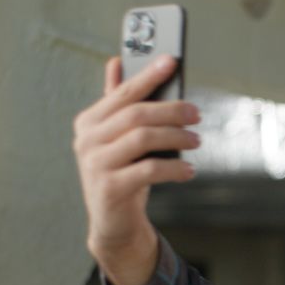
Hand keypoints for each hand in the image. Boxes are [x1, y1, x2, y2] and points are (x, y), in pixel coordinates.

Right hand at [72, 55, 200, 284]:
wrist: (113, 223)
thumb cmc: (121, 173)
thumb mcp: (118, 138)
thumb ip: (116, 102)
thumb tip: (115, 62)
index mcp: (89, 122)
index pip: (122, 93)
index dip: (148, 75)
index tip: (172, 61)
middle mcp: (87, 140)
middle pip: (136, 114)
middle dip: (171, 110)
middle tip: (197, 114)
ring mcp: (95, 165)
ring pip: (143, 139)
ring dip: (176, 137)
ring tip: (197, 140)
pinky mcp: (110, 188)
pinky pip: (149, 170)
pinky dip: (174, 167)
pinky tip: (189, 169)